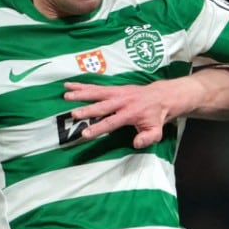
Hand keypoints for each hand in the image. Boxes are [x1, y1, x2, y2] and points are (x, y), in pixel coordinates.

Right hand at [64, 81, 190, 147]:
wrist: (162, 96)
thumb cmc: (157, 117)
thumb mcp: (157, 131)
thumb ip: (148, 138)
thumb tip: (136, 144)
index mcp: (131, 113)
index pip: (112, 122)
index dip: (98, 128)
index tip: (85, 134)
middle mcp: (123, 101)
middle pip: (102, 106)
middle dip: (87, 110)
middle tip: (73, 114)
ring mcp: (117, 92)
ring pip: (97, 93)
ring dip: (81, 93)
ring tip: (66, 95)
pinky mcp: (114, 88)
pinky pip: (96, 86)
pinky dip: (82, 85)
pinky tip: (69, 85)